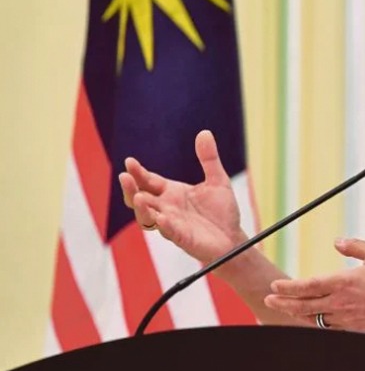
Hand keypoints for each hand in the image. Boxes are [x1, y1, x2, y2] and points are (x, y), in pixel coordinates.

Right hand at [119, 130, 247, 263]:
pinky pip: (170, 233)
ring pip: (148, 218)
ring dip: (142, 208)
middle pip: (140, 199)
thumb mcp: (217, 180)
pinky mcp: (183, 238)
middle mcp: (167, 208)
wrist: (233, 238)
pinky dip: (165, 226)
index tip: (129, 162)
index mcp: (172, 193)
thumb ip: (208, 159)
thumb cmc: (221, 211)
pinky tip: (163, 219)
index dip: (138, 173)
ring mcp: (172, 224)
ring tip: (137, 197)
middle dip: (130, 189)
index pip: (149, 181)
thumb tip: (204, 132)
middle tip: (124, 177)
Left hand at [264, 238, 364, 334]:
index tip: (274, 286)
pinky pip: (329, 327)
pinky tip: (310, 319)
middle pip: (305, 306)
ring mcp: (347, 318)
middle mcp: (342, 302)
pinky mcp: (354, 328)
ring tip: (285, 308)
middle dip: (283, 303)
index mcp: (345, 282)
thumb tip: (337, 242)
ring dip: (297, 314)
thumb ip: (355, 246)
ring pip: (314, 318)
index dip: (288, 287)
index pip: (309, 286)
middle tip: (268, 300)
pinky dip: (315, 323)